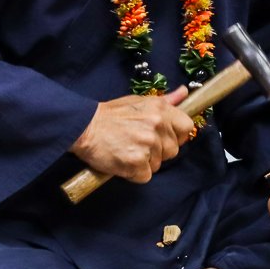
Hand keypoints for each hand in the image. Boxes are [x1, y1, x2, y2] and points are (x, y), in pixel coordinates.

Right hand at [70, 87, 194, 183]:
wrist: (83, 127)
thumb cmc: (110, 115)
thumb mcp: (138, 102)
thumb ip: (165, 101)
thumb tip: (184, 92)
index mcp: (160, 109)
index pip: (186, 127)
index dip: (176, 135)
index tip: (163, 137)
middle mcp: (157, 126)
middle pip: (173, 150)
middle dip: (158, 151)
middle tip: (138, 143)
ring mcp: (147, 145)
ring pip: (159, 164)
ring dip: (145, 162)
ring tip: (127, 150)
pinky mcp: (136, 163)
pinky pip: (145, 176)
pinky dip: (134, 173)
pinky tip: (122, 160)